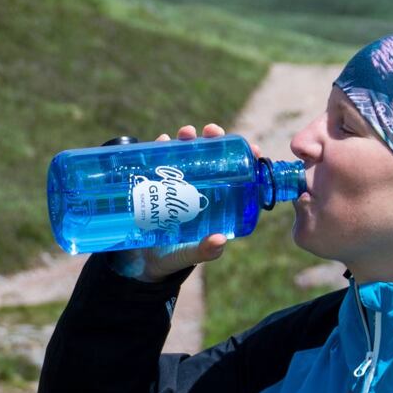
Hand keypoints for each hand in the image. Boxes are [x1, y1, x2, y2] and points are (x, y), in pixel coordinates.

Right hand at [124, 123, 259, 282]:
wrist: (141, 260)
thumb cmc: (173, 257)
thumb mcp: (190, 255)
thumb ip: (204, 251)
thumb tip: (219, 240)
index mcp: (218, 205)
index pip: (237, 177)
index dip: (246, 160)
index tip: (251, 148)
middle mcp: (200, 189)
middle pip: (211, 159)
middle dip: (213, 141)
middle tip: (211, 132)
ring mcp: (179, 184)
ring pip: (187, 155)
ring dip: (188, 139)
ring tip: (186, 133)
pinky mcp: (157, 182)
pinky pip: (161, 160)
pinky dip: (162, 147)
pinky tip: (162, 140)